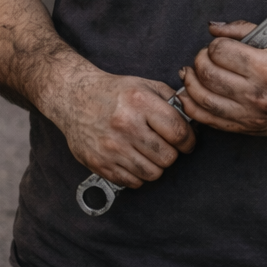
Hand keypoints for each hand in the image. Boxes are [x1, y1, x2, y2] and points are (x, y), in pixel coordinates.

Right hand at [56, 71, 194, 186]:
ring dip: (155, 166)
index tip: (187, 142)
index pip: (178, 132)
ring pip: (152, 173)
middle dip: (171, 154)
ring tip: (148, 153)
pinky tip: (133, 160)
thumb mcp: (143, 84)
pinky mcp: (99, 163)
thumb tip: (194, 119)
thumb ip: (171, 100)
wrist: (73, 97)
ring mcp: (110, 147)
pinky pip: (133, 182)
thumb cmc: (113, 92)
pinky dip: (138, 175)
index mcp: (139, 102)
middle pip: (168, 157)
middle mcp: (125, 125)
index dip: (189, 141)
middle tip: (164, 146)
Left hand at [177, 22, 266, 135]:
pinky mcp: (250, 129)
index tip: (220, 45)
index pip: (219, 51)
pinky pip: (211, 121)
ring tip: (191, 73)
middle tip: (205, 57)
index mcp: (265, 67)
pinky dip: (194, 108)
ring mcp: (252, 115)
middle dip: (199, 60)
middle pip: (207, 74)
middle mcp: (257, 94)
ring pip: (203, 99)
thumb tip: (214, 28)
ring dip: (191, 83)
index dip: (214, 44)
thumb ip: (243, 29)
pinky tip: (190, 96)